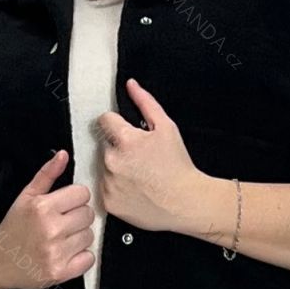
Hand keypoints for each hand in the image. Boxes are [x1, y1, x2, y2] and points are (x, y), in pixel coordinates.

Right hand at [0, 150, 95, 288]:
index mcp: (43, 208)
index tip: (65, 206)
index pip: (82, 194)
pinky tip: (66, 253)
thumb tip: (63, 155)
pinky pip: (89, 258)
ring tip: (62, 239)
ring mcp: (56, 253)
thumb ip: (46, 175)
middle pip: (88, 215)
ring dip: (79, 237)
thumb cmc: (14, 227)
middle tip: (63, 223)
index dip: (75, 199)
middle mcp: (51, 230)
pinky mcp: (61, 272)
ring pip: (90, 236)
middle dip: (77, 217)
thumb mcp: (26, 197)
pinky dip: (81, 256)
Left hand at [96, 78, 205, 232]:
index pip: (104, 121)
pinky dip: (116, 189)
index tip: (127, 134)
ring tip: (139, 176)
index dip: (117, 124)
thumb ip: (145, 103)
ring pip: (104, 168)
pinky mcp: (108, 202)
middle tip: (140, 159)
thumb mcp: (166, 128)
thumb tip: (131, 85)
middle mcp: (111, 161)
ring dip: (116, 169)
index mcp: (124, 139)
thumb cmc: (178, 167)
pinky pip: (105, 189)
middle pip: (105, 145)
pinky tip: (135, 190)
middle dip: (118, 148)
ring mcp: (108, 183)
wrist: (185, 203)